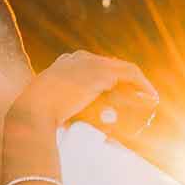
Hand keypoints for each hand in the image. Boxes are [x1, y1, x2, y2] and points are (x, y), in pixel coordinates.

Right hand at [11, 50, 159, 137]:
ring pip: (122, 69)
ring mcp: (90, 63)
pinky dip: (142, 84)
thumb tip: (63, 125)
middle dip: (124, 81)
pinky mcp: (101, 74)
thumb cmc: (33, 116)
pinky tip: (151, 97)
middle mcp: (78, 58)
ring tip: (148, 97)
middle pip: (109, 66)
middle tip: (136, 96)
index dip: (107, 79)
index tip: (115, 92)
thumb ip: (58, 111)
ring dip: (138, 83)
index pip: (91, 66)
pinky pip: (130, 75)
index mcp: (63, 64)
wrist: (32, 110)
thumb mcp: (45, 109)